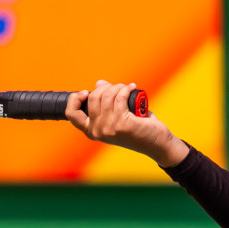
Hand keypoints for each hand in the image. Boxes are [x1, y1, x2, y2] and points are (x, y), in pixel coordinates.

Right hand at [66, 79, 183, 165]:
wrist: (157, 143)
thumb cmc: (138, 128)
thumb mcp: (117, 115)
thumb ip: (106, 102)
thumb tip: (98, 84)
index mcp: (91, 130)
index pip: (71, 113)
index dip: (75, 99)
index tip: (87, 92)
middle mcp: (97, 131)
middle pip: (93, 97)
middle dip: (106, 87)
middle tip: (119, 88)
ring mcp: (109, 129)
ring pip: (107, 95)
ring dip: (119, 87)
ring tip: (128, 88)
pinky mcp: (122, 125)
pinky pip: (120, 98)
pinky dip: (126, 89)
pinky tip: (133, 88)